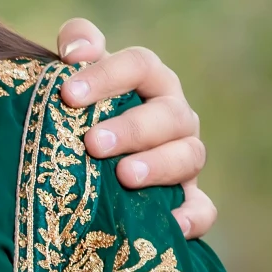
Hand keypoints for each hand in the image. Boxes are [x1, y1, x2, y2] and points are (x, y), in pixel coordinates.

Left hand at [55, 19, 214, 240]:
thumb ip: (78, 47)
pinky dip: (192, 216)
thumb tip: (76, 50)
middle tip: (93, 143)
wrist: (90, 166)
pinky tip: (171, 225)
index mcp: (148, 80)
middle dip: (132, 128)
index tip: (68, 94)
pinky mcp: (189, 199)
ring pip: (189, 155)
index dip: (106, 76)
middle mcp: (173, 114)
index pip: (138, 65)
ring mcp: (184, 156)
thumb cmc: (82, 113)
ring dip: (159, 165)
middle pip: (167, 113)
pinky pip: (203, 208)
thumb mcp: (77, 78)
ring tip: (126, 176)